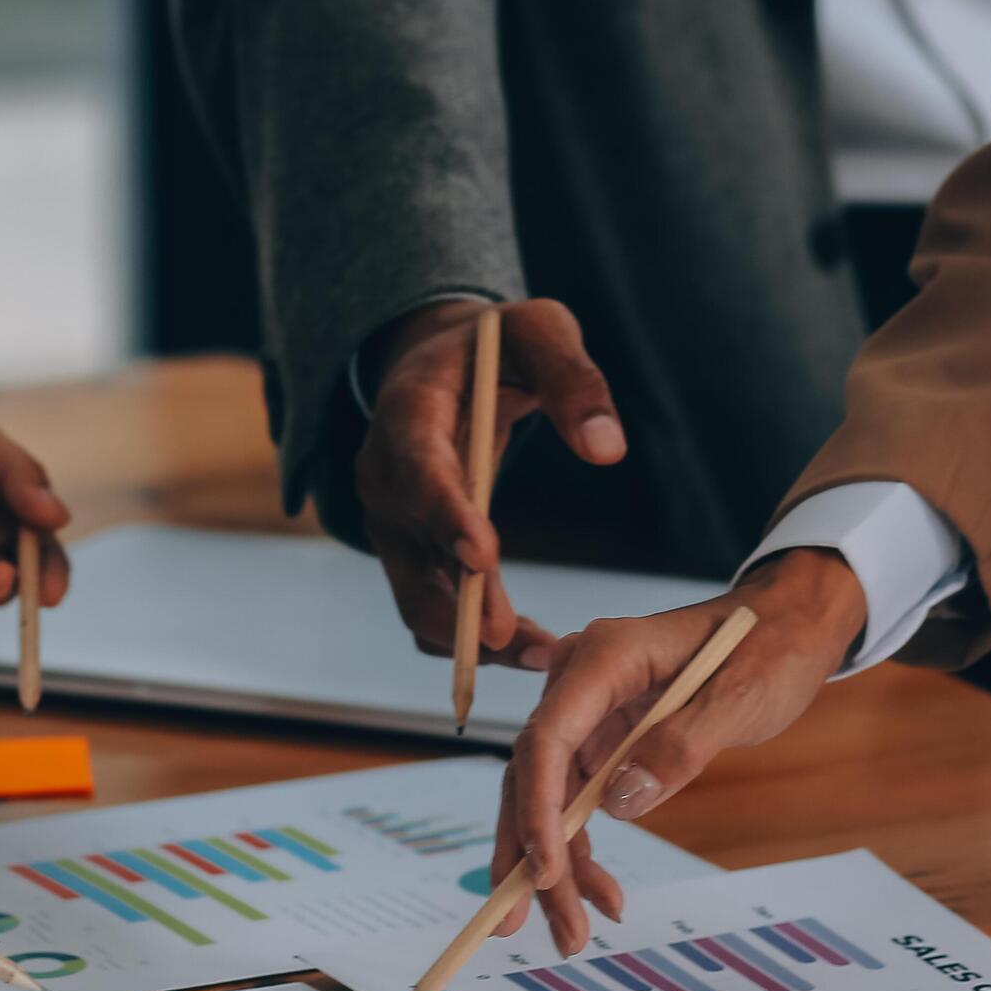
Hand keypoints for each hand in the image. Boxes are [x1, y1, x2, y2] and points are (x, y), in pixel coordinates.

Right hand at [355, 297, 624, 667]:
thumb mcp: (539, 331)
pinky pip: (434, 609)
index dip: (446, 517)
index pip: (417, 472)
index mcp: (406, 413)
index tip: (485, 560)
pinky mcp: (410, 552)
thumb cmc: (495, 345)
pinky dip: (474, 640)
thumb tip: (607, 448)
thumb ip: (574, 379)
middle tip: (522, 643)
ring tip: (546, 659)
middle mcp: (384, 477)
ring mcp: (392, 523)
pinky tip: (535, 651)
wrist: (445, 363)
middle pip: (409, 557)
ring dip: (471, 641)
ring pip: (417, 601)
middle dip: (461, 607)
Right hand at [490, 551, 866, 952]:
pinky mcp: (603, 740)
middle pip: (532, 776)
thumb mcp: (740, 697)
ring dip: (554, 867)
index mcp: (604, 658)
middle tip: (521, 923)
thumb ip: (680, 746)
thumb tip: (618, 804)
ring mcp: (588, 713)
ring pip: (548, 799)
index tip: (545, 872)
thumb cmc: (769, 649)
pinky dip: (583, 850)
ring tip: (571, 933)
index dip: (538, 810)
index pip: (547, 738)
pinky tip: (602, 895)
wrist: (787, 626)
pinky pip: (578, 801)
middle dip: (527, 854)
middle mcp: (579, 682)